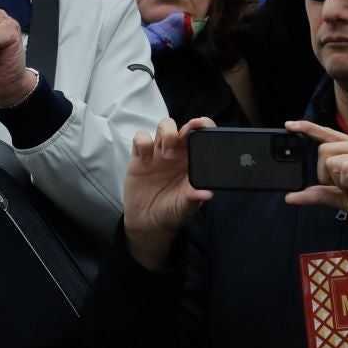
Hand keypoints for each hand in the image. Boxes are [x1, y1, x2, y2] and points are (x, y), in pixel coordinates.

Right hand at [123, 117, 216, 268]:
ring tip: (166, 154)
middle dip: (185, 128)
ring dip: (167, 134)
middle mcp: (178, 153)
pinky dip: (143, 143)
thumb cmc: (172, 212)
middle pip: (183, 127)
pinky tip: (146, 161)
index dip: (204, 126)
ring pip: (164, 126)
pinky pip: (140, 137)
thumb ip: (195, 198)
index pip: (201, 136)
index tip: (202, 125)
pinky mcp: (139, 156)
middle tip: (183, 139)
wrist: (147, 223)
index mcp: (193, 161)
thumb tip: (207, 193)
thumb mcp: (186, 207)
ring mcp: (158, 153)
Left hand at [282, 120, 347, 227]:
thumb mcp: (341, 198)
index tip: (289, 124)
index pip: (328, 134)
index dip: (308, 128)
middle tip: (345, 186)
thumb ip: (319, 193)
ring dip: (339, 181)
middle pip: (323, 150)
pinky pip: (346, 169)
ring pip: (333, 161)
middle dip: (326, 174)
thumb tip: (291, 197)